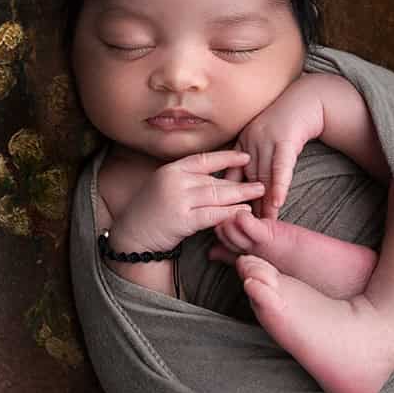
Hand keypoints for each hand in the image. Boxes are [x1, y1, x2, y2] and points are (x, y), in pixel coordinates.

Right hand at [107, 150, 265, 251]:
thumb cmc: (149, 212)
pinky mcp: (182, 219)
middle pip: (214, 179)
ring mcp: (178, 199)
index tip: (246, 157)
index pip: (204, 159)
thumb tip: (213, 176)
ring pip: (217, 195)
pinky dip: (230, 212)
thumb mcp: (163, 186)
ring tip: (258, 195)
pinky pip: (212, 214)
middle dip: (240, 181)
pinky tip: (243, 212)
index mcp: (171, 169)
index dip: (227, 157)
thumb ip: (185, 179)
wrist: (132, 235)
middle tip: (261, 182)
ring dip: (240, 196)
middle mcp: (175, 180)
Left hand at [235, 76, 328, 220]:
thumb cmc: (287, 121)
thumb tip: (248, 188)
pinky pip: (282, 167)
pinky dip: (279, 185)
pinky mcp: (287, 139)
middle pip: (247, 181)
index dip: (231, 197)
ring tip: (264, 224)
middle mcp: (251, 142)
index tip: (229, 218)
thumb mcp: (264, 139)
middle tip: (244, 230)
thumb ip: (255, 160)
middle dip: (246, 207)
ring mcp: (268, 140)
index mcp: (242, 143)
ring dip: (264, 203)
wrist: (308, 98)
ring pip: (264, 178)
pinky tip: (278, 203)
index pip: (233, 175)